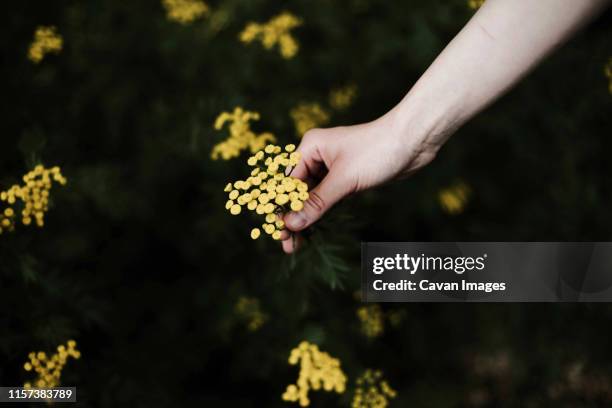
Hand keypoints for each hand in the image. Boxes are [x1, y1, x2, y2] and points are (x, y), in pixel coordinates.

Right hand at [281, 112, 440, 252]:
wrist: (413, 141)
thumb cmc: (377, 150)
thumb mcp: (344, 179)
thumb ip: (317, 203)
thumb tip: (292, 224)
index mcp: (310, 147)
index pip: (288, 182)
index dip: (282, 208)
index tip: (278, 232)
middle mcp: (317, 156)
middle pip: (297, 192)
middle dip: (292, 217)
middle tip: (286, 244)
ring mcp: (332, 168)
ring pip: (312, 197)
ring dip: (305, 219)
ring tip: (296, 244)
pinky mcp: (346, 178)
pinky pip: (327, 199)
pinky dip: (320, 214)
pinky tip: (313, 231)